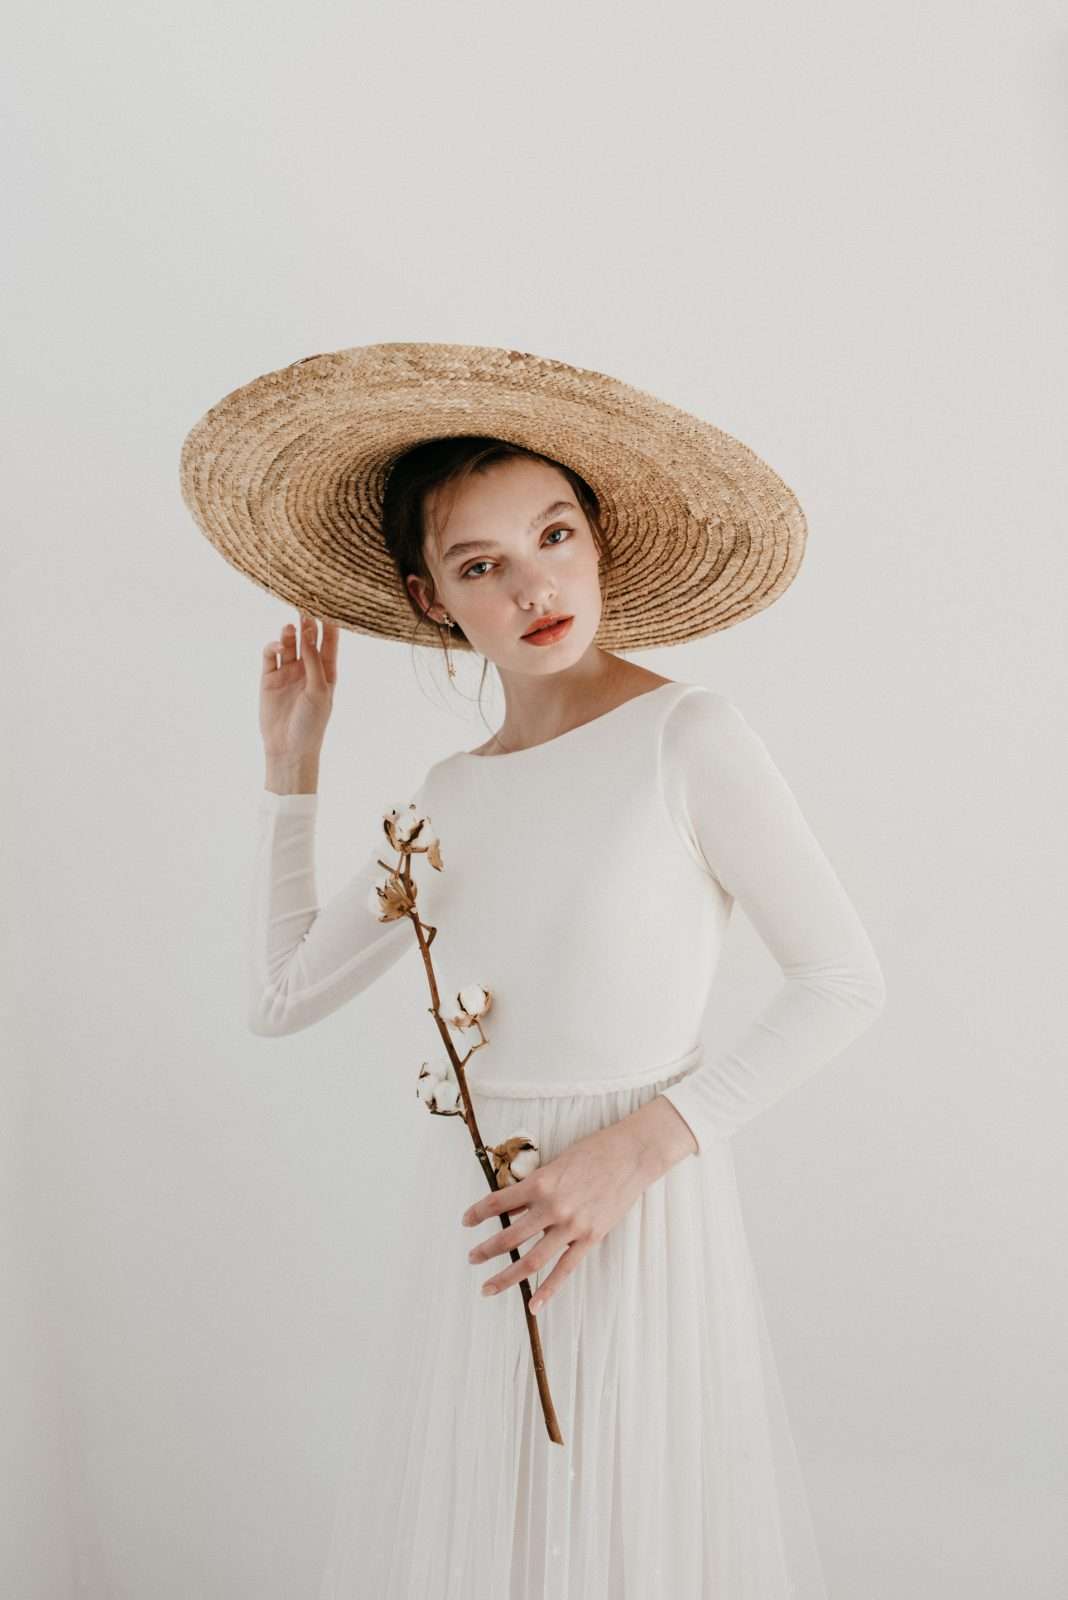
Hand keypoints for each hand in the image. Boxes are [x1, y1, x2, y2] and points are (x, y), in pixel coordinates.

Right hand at [259, 612, 338, 763]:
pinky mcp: (269, 677)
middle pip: (308, 637)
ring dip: (290, 632)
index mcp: (326, 671)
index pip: (329, 641)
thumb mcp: (318, 691)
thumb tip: (308, 633)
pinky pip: (270, 654)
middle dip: (308, 621)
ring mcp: (287, 671)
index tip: (328, 604)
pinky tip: (278, 645)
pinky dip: (273, 646)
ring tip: (292, 626)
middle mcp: (307, 667)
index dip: (329, 623)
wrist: (288, 747)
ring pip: (289, 642)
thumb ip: (314, 662)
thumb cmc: (311, 722)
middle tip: (306, 604)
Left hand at [461, 1113, 669, 1314]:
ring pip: (531, 1260)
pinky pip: (564, 1270)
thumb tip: (511, 1204)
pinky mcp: (590, 1238)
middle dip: (486, 1250)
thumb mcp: (556, 1163)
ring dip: (505, 1276)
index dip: (477, 1213)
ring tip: (487, 1286)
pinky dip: (547, 1290)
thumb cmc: (593, 1152)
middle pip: (509, 1237)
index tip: (466, 1221)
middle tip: (472, 1258)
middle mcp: (552, 1207)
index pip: (498, 1202)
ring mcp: (572, 1226)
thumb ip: (534, 1187)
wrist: (631, 1155)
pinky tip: (532, 1305)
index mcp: (540, 1183)